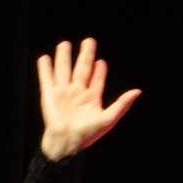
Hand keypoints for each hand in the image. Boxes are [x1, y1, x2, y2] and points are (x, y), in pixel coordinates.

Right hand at [36, 38, 140, 161]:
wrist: (67, 142)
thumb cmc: (88, 134)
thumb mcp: (109, 118)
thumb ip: (122, 104)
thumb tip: (138, 91)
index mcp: (91, 99)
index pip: (96, 81)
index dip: (99, 71)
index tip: (101, 61)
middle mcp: (77, 94)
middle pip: (81, 69)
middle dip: (85, 56)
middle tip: (88, 41)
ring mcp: (63, 93)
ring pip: (64, 70)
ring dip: (64, 57)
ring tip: (64, 44)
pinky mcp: (49, 95)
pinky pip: (47, 79)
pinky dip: (45, 69)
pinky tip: (44, 58)